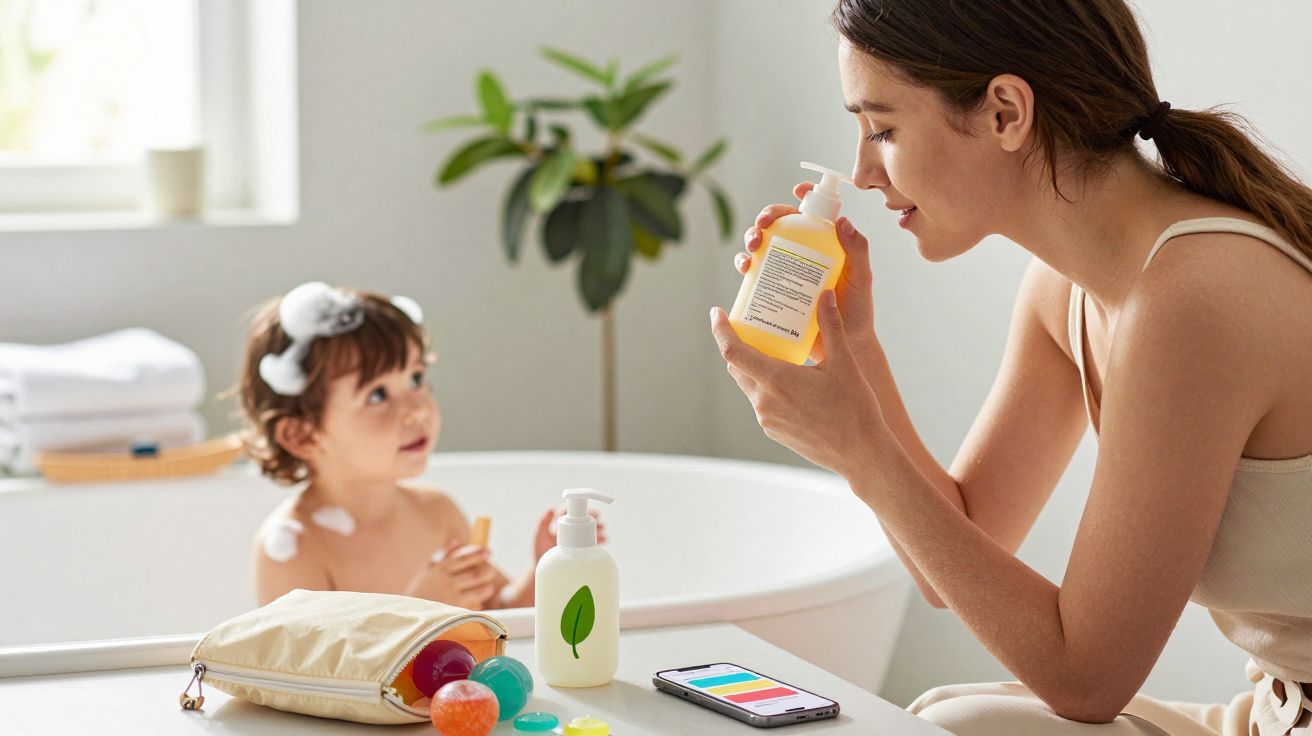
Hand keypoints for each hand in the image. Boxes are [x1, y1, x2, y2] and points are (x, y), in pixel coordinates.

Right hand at [405, 541, 500, 608]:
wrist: (408, 615)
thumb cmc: (419, 592)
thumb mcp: (426, 572)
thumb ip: (442, 556)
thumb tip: (456, 542)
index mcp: (440, 569)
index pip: (462, 557)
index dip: (477, 553)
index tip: (488, 550)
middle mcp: (446, 581)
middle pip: (473, 573)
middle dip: (486, 570)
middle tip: (492, 571)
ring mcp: (450, 596)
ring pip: (476, 590)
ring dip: (486, 588)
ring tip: (490, 587)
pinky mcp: (454, 610)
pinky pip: (472, 604)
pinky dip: (478, 602)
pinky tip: (480, 601)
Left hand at [533, 506, 608, 560]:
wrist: (547, 571)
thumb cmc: (540, 553)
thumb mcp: (540, 537)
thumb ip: (542, 522)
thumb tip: (551, 506)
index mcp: (560, 523)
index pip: (571, 511)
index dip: (580, 508)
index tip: (586, 510)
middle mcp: (570, 529)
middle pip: (584, 519)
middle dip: (594, 517)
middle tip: (599, 520)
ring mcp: (577, 539)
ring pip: (591, 528)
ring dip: (599, 527)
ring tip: (602, 530)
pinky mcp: (582, 548)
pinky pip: (594, 540)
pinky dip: (601, 538)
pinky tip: (604, 539)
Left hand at [710, 290, 885, 477]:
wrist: (861, 453)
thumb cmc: (855, 408)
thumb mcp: (844, 362)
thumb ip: (831, 326)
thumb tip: (825, 294)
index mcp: (776, 380)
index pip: (732, 351)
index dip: (720, 330)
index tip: (716, 313)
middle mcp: (764, 401)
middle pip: (737, 366)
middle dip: (740, 345)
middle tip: (753, 327)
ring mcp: (767, 419)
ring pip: (749, 385)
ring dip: (755, 367)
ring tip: (775, 352)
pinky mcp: (774, 431)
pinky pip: (761, 403)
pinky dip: (767, 387)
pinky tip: (789, 381)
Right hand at [734, 182, 877, 362]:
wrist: (842, 347)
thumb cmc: (856, 312)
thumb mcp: (861, 278)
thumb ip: (858, 250)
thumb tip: (843, 222)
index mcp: (824, 244)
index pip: (811, 213)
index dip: (803, 197)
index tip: (797, 192)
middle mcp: (802, 254)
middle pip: (780, 226)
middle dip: (766, 218)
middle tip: (763, 227)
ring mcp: (785, 272)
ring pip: (762, 246)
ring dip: (750, 239)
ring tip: (752, 248)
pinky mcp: (772, 291)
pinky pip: (754, 274)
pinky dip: (744, 266)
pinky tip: (745, 269)